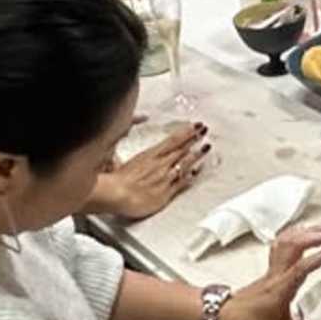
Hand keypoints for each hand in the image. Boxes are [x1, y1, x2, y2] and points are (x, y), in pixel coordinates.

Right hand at [93, 124, 209, 222]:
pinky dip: (191, 176)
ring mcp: (165, 177)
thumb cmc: (116, 180)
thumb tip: (114, 157)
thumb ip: (120, 158)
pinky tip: (197, 172)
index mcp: (150, 155)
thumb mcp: (118, 162)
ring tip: (206, 148)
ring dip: (197, 155)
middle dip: (194, 138)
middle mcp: (160, 164)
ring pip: (185, 163)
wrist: (116, 194)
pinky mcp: (166, 192)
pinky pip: (182, 183)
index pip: (172, 140)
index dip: (186, 132)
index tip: (195, 125)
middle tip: (205, 131)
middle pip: (181, 149)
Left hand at [218, 221, 320, 319]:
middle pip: (296, 245)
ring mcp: (272, 269)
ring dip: (307, 231)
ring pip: (287, 241)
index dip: (318, 257)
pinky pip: (280, 244)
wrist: (222, 317)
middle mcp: (276, 274)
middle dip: (318, 236)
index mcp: (281, 289)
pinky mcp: (269, 270)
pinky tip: (301, 232)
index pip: (301, 267)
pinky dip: (293, 234)